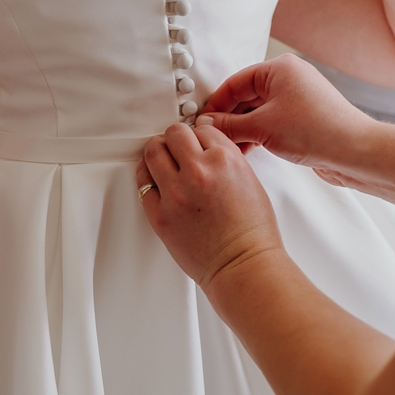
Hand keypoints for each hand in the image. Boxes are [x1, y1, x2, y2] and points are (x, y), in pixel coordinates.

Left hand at [137, 123, 283, 289]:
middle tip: (178, 148)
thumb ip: (226, 160)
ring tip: (164, 160)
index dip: (200, 137)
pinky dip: (147, 176)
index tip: (197, 144)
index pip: (202, 129)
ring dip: (159, 152)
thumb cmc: (252, 232)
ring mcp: (175, 192)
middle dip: (177, 139)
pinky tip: (155, 178)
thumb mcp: (249, 181)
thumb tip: (207, 149)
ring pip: (153, 151)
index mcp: (225, 159)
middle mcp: (198, 171)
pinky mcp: (159, 214)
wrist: (243, 265)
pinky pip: (143, 182)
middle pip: (174, 133)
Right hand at [199, 54, 373, 171]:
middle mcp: (289, 79)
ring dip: (242, 130)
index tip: (201, 122)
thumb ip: (229, 125)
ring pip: (258, 112)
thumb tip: (208, 124)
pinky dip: (257, 135)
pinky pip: (271, 122)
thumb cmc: (318, 131)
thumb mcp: (262, 128)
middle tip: (211, 137)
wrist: (355, 152)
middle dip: (228, 118)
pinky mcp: (303, 119)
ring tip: (227, 149)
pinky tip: (246, 151)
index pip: (235, 83)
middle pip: (245, 97)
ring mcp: (297, 99)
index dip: (215, 104)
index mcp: (279, 68)